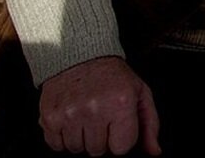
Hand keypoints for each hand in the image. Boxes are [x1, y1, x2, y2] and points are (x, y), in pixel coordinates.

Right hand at [38, 56, 160, 155]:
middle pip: (97, 151)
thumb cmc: (112, 76)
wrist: (80, 56)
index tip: (117, 125)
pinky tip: (71, 118)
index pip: (121, 148)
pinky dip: (63, 137)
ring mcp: (70, 113)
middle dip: (101, 138)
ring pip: (76, 149)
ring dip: (81, 138)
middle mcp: (94, 109)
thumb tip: (154, 151)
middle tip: (100, 117)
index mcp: (121, 103)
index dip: (120, 139)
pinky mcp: (50, 116)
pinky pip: (56, 145)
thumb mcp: (140, 93)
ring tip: (85, 115)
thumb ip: (150, 124)